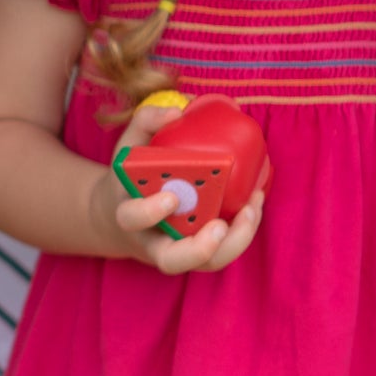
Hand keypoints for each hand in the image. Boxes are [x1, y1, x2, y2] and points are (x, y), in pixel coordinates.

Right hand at [89, 99, 266, 273]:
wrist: (121, 214)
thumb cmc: (130, 177)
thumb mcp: (129, 148)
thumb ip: (146, 122)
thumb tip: (178, 111)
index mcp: (128, 213)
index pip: (132, 218)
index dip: (150, 211)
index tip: (172, 196)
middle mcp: (151, 241)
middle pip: (170, 261)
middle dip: (196, 249)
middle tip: (218, 227)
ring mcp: (177, 250)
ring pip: (204, 264)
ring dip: (233, 243)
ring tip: (251, 210)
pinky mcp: (198, 252)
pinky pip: (222, 252)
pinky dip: (242, 232)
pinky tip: (254, 204)